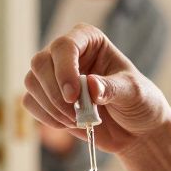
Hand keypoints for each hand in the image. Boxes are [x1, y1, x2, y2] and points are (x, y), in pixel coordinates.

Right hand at [23, 24, 170, 153]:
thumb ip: (112, 88)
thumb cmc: (140, 102)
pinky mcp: (47, 96)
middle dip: (54, 93)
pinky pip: (30, 102)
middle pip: (40, 63)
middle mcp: (68, 53)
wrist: (136, 130)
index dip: (64, 70)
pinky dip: (46, 117)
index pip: (65, 45)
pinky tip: (69, 124)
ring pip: (32, 82)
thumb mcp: (134, 92)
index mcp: (89, 40)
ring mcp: (54, 74)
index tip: (73, 96)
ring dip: (51, 107)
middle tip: (75, 115)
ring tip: (77, 120)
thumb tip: (90, 86)